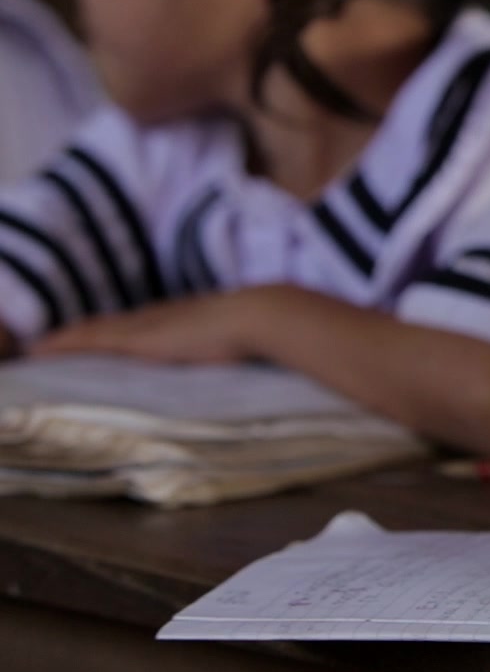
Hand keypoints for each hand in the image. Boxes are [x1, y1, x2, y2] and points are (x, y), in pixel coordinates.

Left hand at [31, 287, 283, 363]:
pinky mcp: (138, 339)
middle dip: (88, 331)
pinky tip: (42, 349)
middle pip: (115, 324)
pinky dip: (65, 343)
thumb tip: (261, 355)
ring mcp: (148, 326)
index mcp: (186, 317)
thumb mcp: (248, 339)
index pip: (144, 323)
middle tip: (58, 342)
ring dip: (69, 338)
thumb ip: (243, 345)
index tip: (102, 336)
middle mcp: (162, 316)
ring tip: (42, 347)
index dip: (120, 330)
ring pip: (96, 330)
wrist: (264, 316)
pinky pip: (91, 340)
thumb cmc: (266, 331)